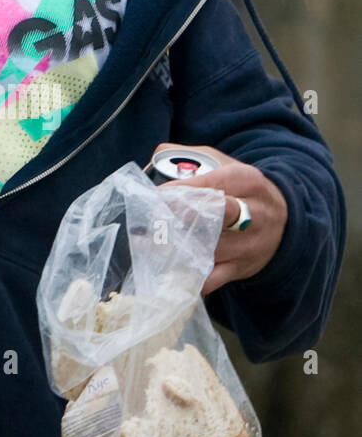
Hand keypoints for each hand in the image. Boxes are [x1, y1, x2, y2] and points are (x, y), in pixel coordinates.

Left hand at [149, 143, 287, 295]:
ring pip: (210, 249)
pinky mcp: (241, 268)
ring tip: (150, 244)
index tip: (155, 196)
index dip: (179, 191)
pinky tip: (169, 270)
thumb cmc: (240, 188)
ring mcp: (249, 244)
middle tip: (154, 218)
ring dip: (178, 248)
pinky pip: (212, 278)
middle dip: (182, 216)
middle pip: (216, 214)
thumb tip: (153, 159)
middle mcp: (252, 212)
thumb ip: (188, 158)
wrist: (285, 220)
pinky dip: (190, 276)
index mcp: (245, 180)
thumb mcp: (222, 163)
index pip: (209, 184)